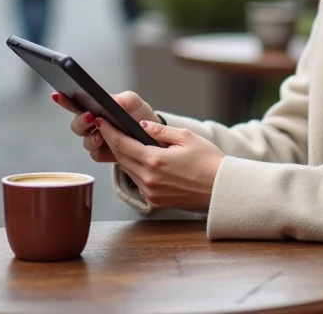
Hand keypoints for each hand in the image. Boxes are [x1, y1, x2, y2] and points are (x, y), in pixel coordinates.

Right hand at [53, 91, 155, 163]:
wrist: (152, 137)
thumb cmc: (139, 115)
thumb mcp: (134, 102)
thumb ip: (124, 99)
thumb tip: (113, 101)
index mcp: (95, 108)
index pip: (75, 103)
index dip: (64, 100)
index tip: (58, 94)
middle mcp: (92, 124)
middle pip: (76, 126)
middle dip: (80, 121)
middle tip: (90, 117)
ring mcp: (97, 140)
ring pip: (85, 141)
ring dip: (91, 138)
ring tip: (100, 134)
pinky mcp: (103, 154)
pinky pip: (95, 154)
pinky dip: (99, 149)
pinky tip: (106, 144)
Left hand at [95, 117, 223, 211]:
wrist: (221, 189)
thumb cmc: (209, 160)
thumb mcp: (186, 137)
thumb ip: (160, 131)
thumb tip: (141, 125)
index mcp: (155, 160)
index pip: (122, 144)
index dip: (108, 132)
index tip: (101, 122)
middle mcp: (149, 179)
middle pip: (121, 157)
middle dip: (112, 142)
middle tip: (107, 128)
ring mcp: (151, 192)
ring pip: (128, 170)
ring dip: (123, 156)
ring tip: (121, 141)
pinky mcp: (155, 202)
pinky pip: (138, 182)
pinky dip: (135, 169)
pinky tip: (139, 160)